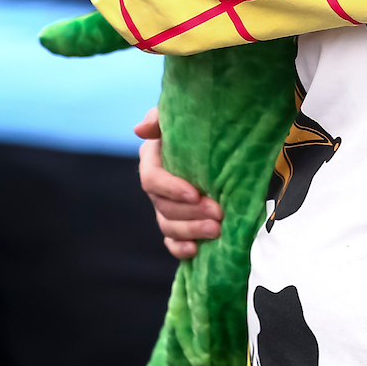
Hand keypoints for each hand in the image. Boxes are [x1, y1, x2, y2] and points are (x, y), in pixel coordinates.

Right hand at [134, 107, 222, 259]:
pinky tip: (195, 250)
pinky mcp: (179, 221)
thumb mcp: (183, 115)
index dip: (171, 189)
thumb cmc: (203, 121)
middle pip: (162, 207)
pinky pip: (172, 241)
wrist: (225, 135)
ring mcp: (167, 205)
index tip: (195, 194)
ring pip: (168, 225)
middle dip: (189, 214)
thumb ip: (161, 117)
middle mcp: (159, 185)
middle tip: (218, 213)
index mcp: (154, 158)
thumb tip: (141, 129)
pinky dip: (181, 248)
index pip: (152, 179)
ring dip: (191, 231)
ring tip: (217, 230)